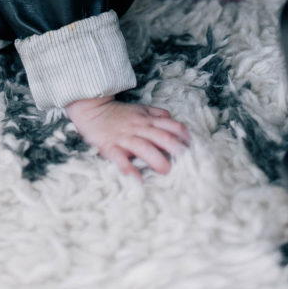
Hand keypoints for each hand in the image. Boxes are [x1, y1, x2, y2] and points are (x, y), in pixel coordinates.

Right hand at [66, 95, 189, 177]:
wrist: (92, 109)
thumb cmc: (118, 113)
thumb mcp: (140, 109)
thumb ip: (157, 114)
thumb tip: (172, 119)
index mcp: (148, 120)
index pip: (172, 127)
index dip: (185, 138)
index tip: (195, 150)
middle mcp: (140, 128)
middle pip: (162, 138)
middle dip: (176, 150)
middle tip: (188, 164)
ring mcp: (125, 138)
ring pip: (144, 147)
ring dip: (157, 159)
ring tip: (166, 171)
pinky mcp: (111, 147)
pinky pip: (121, 159)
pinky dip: (129, 169)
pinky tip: (137, 180)